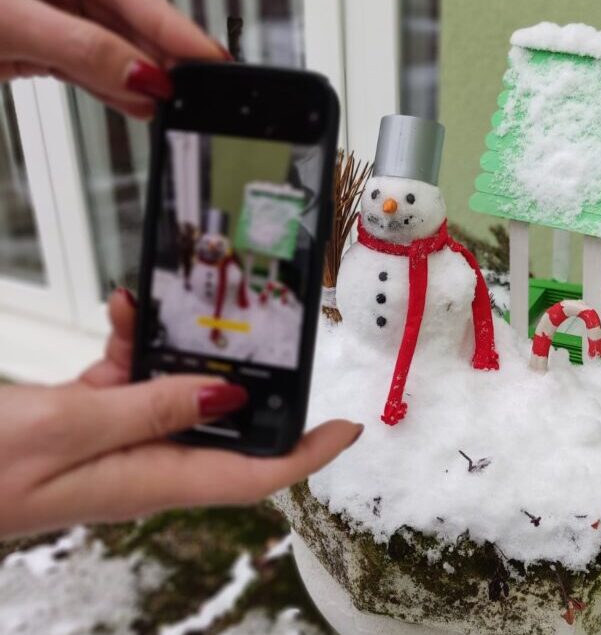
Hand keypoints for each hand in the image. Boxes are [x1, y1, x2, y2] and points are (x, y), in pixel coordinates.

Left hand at [0, 0, 227, 116]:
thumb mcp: (5, 20)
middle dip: (160, 55)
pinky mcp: (34, 45)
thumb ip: (79, 48)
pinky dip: (110, 89)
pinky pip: (84, 68)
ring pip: (108, 48)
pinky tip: (139, 104)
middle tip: (197, 87)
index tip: (210, 56)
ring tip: (171, 102)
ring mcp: (43, 10)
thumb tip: (140, 75)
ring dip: (138, 79)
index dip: (172, 25)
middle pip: (125, 18)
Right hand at [0, 289, 362, 538]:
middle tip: (255, 331)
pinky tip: (121, 311)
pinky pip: (131, 379)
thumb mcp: (72, 428)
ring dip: (174, 347)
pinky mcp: (93, 420)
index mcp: (154, 478)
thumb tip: (227, 398)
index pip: (254, 475)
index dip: (307, 454)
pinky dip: (132, 344)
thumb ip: (151, 407)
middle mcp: (147, 462)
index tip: (347, 428)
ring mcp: (120, 440)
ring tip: (158, 305)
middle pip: (224, 425)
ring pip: (175, 389)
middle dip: (243, 377)